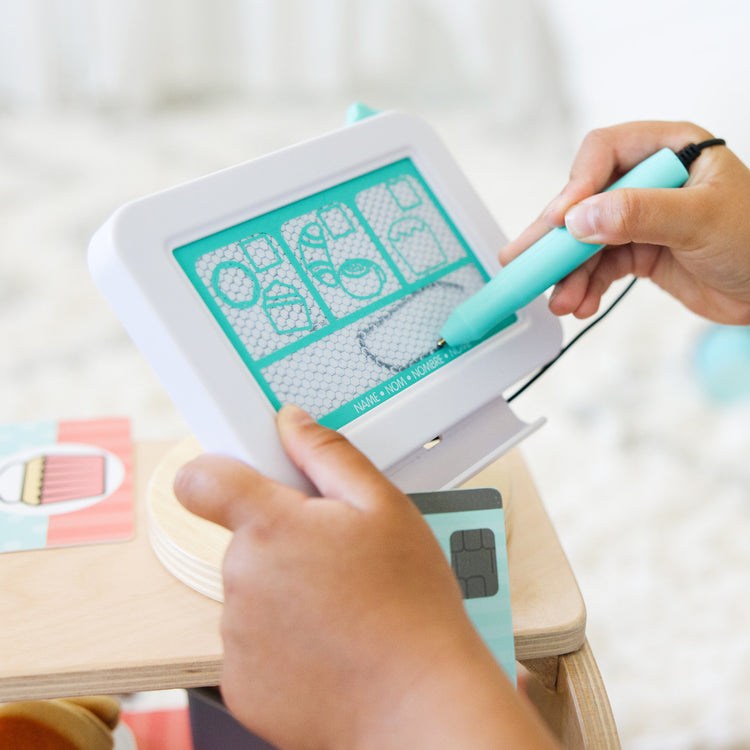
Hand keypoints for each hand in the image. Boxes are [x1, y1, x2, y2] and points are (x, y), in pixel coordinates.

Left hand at [174, 404, 557, 749]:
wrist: (419, 703)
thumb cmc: (409, 604)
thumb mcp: (384, 506)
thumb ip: (328, 454)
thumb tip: (291, 422)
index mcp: (270, 527)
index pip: (201, 480)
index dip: (216, 473)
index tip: (241, 481)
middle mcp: (241, 579)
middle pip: (243, 541)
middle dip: (283, 542)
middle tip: (337, 560)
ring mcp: (237, 637)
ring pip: (252, 593)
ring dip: (286, 593)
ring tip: (342, 608)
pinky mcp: (242, 684)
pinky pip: (254, 644)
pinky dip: (284, 641)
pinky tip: (329, 644)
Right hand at [500, 121, 749, 323]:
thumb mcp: (700, 220)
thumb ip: (640, 214)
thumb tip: (579, 219)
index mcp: (669, 149)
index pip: (603, 153)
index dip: (577, 185)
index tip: (562, 221)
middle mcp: (648, 179)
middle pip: (585, 200)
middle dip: (556, 237)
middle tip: (521, 260)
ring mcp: (641, 217)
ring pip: (587, 240)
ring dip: (569, 273)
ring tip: (559, 301)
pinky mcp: (638, 251)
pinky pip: (599, 267)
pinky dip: (586, 287)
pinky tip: (579, 304)